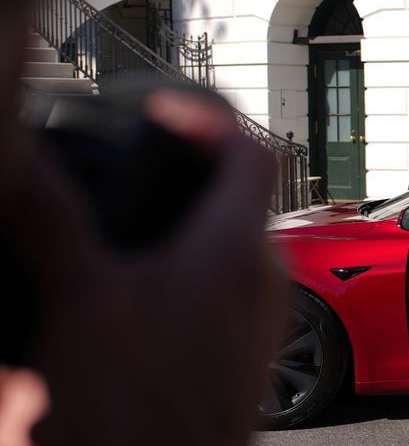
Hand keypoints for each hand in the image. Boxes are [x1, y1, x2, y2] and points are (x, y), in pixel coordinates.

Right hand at [2, 90, 285, 445]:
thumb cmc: (126, 413)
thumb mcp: (77, 300)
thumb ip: (52, 219)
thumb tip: (24, 156)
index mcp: (233, 252)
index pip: (250, 150)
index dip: (206, 117)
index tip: (160, 112)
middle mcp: (267, 281)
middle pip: (246, 197)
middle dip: (194, 174)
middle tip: (144, 165)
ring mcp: (267, 324)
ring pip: (241, 248)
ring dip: (194, 227)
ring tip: (136, 230)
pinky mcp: (253, 359)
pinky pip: (236, 295)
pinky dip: (198, 276)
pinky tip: (148, 297)